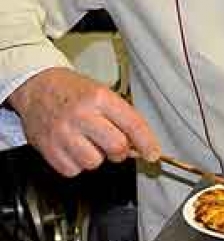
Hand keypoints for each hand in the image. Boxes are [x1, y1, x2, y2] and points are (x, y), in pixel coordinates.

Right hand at [7, 67, 160, 175]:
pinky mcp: (47, 148)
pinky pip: (72, 170)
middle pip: (116, 147)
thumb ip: (123, 118)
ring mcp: (62, 132)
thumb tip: (140, 145)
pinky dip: (76, 164)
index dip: (147, 143)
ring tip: (89, 142)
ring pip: (94, 162)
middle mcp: (81, 115)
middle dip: (121, 151)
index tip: (153, 153)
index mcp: (100, 98)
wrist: (36, 86)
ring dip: (96, 157)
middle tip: (115, 145)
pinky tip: (73, 148)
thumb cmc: (72, 90)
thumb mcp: (103, 93)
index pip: (133, 124)